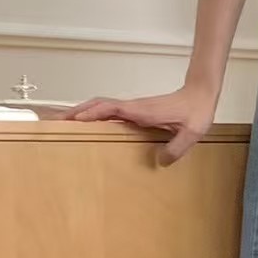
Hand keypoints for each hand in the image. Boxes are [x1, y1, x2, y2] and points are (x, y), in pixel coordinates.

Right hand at [65, 84, 216, 164]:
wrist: (201, 96)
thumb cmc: (196, 111)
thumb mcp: (191, 133)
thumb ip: (177, 148)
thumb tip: (160, 162)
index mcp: (142, 111)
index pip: (111, 108)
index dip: (93, 113)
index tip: (75, 119)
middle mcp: (134, 107)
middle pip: (98, 105)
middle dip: (77, 112)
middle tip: (57, 121)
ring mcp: (134, 108)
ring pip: (102, 107)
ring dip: (83, 112)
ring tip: (65, 123)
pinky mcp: (136, 111)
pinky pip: (111, 112)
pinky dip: (96, 115)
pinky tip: (91, 125)